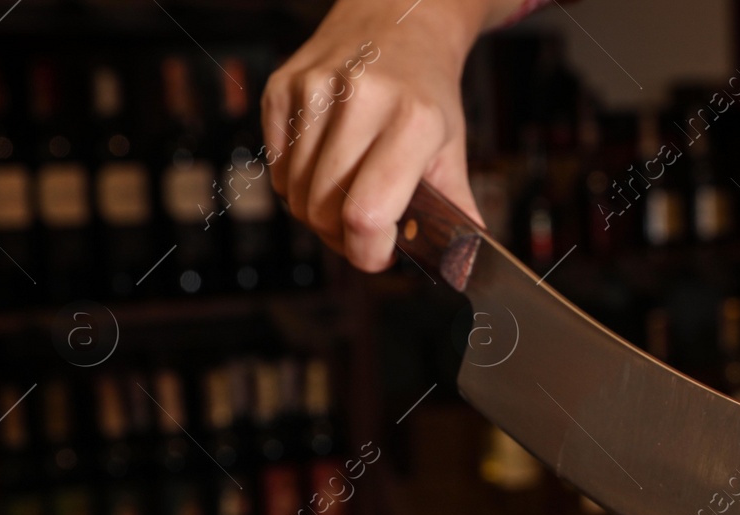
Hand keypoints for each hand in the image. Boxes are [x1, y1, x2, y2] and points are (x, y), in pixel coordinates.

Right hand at [263, 0, 516, 271]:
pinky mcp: (281, 86)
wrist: (397, 20)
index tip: (379, 255)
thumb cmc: (426, 91)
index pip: (367, 215)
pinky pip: (276, 168)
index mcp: (414, 120)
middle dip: (342, 238)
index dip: (368, 253)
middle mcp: (361, 99)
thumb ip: (456, 210)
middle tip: (364, 233)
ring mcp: (314, 89)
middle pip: (323, 211)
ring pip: (294, 194)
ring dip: (316, 214)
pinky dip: (296, 185)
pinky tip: (324, 170)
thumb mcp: (453, 146)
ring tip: (346, 200)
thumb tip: (463, 265)